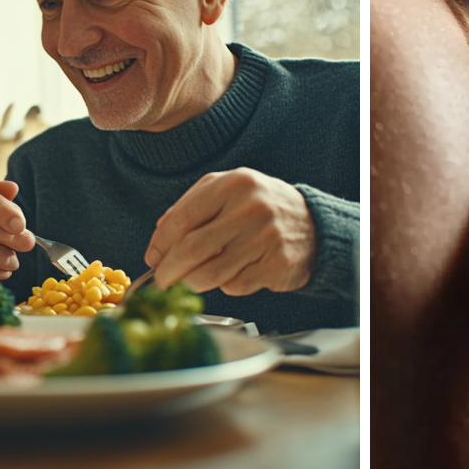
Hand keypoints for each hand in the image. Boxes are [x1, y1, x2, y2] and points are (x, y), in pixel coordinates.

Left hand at [145, 168, 315, 295]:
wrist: (315, 225)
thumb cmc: (263, 209)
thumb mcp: (229, 191)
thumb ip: (191, 205)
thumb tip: (157, 240)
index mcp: (235, 184)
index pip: (182, 218)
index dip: (160, 244)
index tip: (153, 258)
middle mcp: (251, 208)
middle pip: (192, 248)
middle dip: (168, 271)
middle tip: (162, 281)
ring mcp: (266, 238)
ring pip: (210, 273)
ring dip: (191, 283)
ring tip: (189, 282)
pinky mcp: (277, 264)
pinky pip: (235, 285)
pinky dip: (226, 285)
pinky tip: (233, 273)